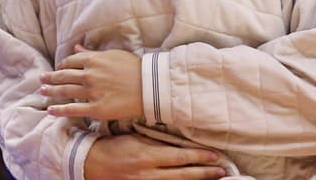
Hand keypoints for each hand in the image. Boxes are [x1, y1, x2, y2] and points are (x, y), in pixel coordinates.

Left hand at [41, 45, 142, 119]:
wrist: (150, 86)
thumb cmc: (134, 68)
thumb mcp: (113, 55)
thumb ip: (92, 53)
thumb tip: (77, 48)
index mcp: (93, 60)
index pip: (70, 62)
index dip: (61, 66)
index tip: (58, 69)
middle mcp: (89, 75)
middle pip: (63, 76)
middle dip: (50, 78)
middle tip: (41, 79)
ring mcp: (91, 92)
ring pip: (65, 91)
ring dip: (51, 91)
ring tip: (43, 92)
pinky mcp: (96, 109)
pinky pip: (73, 109)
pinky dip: (59, 110)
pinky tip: (50, 110)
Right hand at [84, 134, 226, 179]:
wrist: (93, 164)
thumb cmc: (116, 147)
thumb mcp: (137, 139)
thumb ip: (159, 142)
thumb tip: (182, 143)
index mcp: (148, 157)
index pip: (180, 158)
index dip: (200, 157)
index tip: (215, 155)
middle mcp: (148, 174)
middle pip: (183, 175)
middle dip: (205, 173)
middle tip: (222, 170)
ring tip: (214, 178)